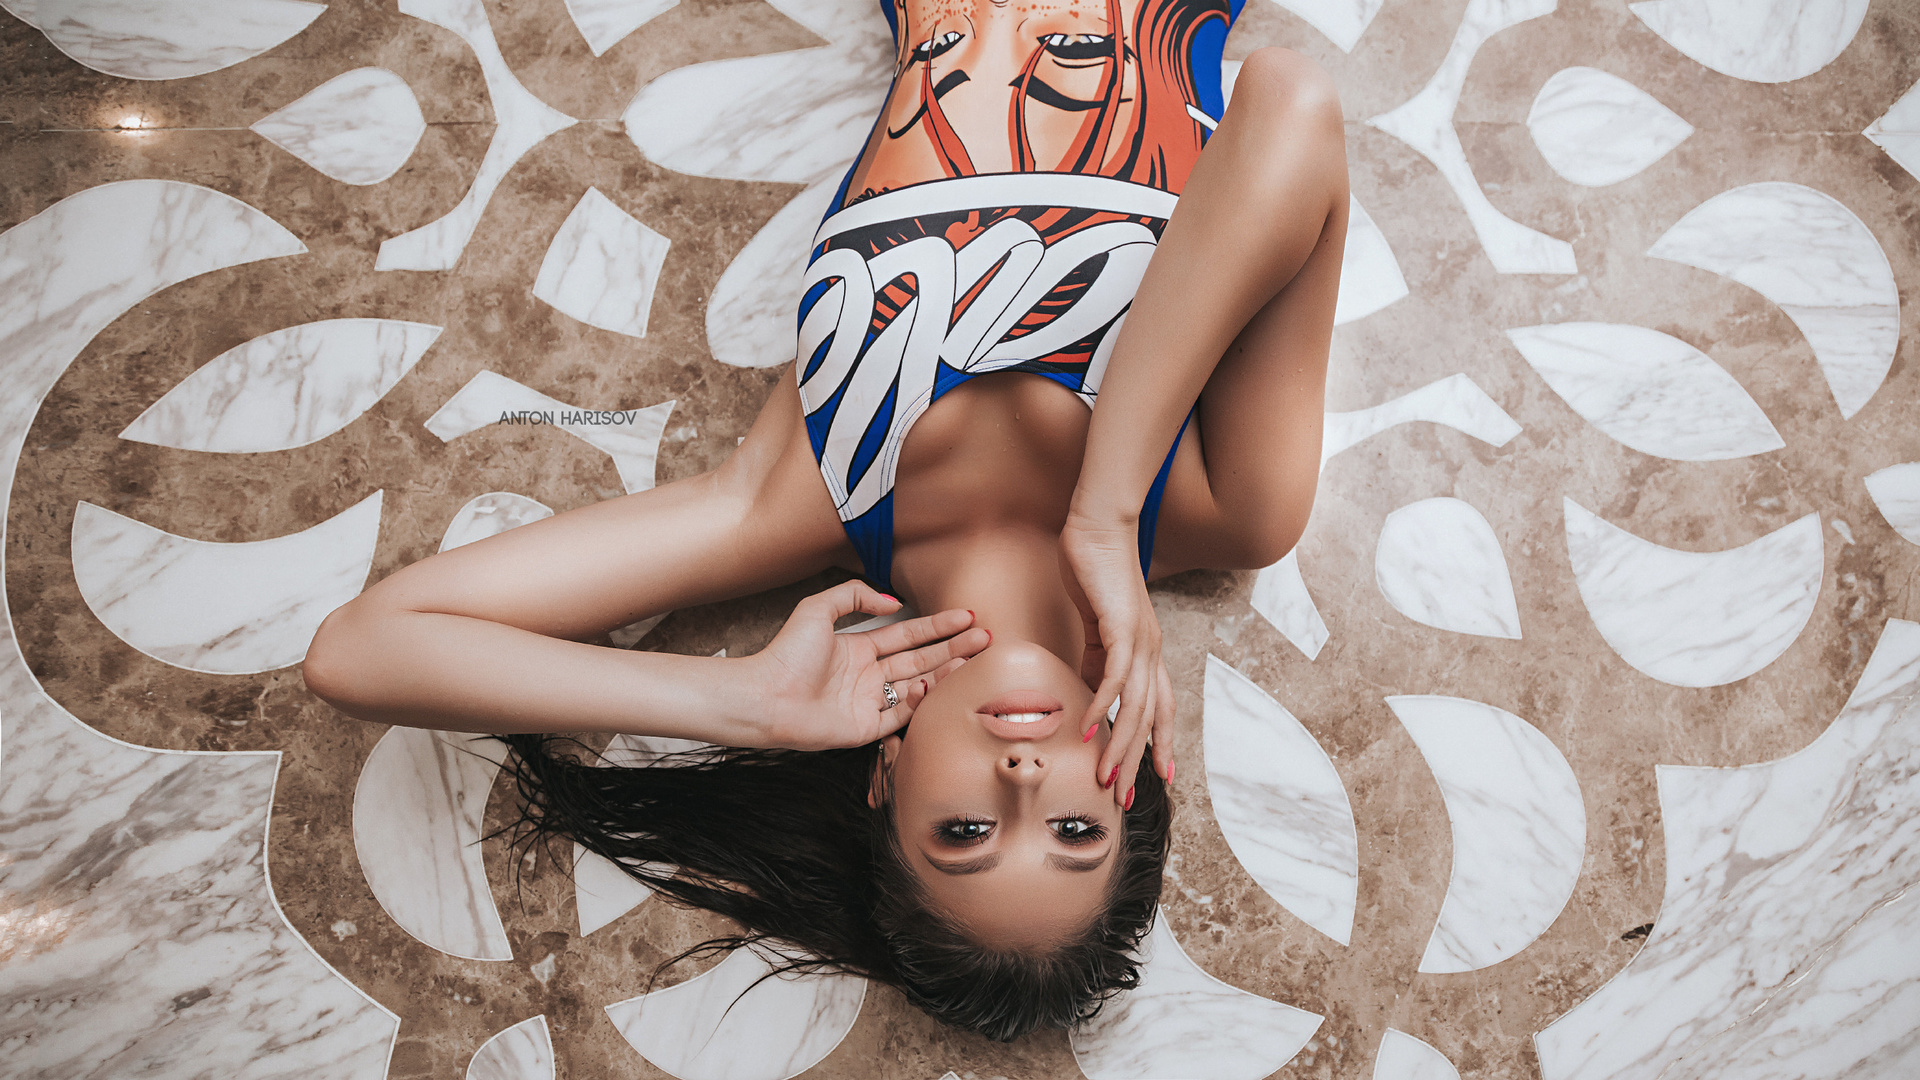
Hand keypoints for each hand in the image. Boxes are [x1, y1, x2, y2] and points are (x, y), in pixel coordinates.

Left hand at [748, 580, 988, 750]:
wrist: (765, 696)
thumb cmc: (786, 653)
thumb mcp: (818, 608)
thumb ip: (855, 595)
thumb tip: (893, 602)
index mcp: (859, 649)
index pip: (908, 635)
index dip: (938, 626)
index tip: (967, 616)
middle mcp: (868, 676)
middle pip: (920, 660)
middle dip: (954, 648)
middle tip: (985, 638)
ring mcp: (869, 703)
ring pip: (918, 687)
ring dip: (945, 673)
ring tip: (973, 660)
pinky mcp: (865, 729)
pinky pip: (901, 715)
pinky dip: (919, 701)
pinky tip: (933, 683)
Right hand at [1060, 515, 1174, 807]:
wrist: (1098, 527)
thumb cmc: (1094, 570)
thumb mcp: (1094, 628)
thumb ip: (1094, 660)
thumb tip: (1087, 694)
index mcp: (1146, 653)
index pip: (1158, 709)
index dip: (1157, 745)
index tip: (1154, 779)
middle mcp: (1151, 652)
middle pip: (1150, 719)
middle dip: (1137, 762)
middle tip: (1123, 798)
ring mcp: (1141, 640)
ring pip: (1136, 707)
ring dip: (1119, 746)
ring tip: (1104, 777)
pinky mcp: (1122, 627)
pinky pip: (1115, 676)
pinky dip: (1101, 706)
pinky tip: (1086, 728)